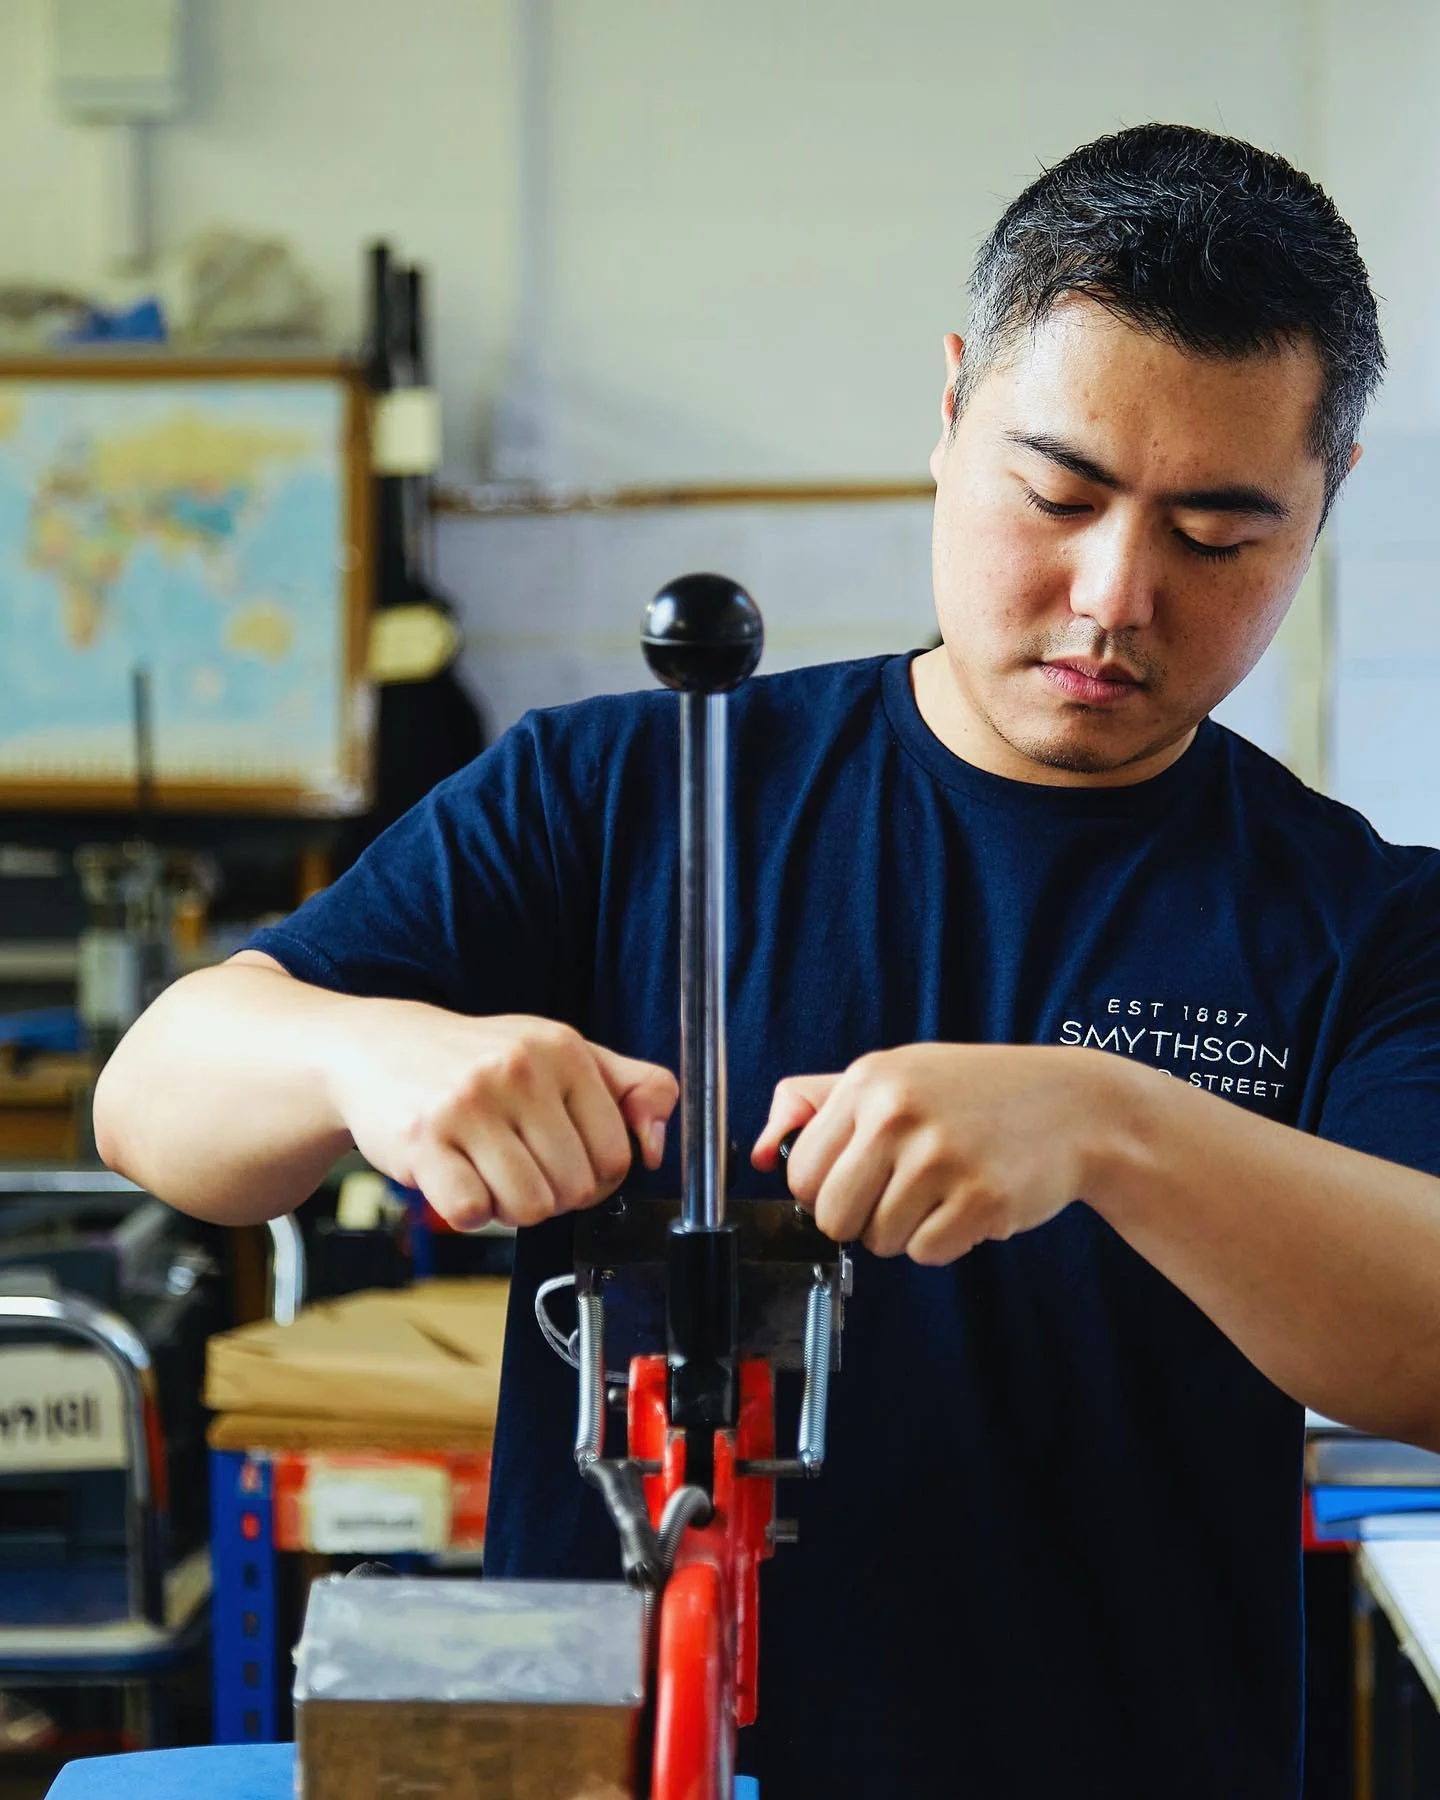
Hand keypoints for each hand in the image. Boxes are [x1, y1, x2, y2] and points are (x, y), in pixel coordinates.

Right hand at [327, 1003, 676, 1230]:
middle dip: (552, 1193)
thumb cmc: (478, 1059)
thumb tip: (657, 1146)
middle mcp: (519, 1070)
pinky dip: (468, 1210)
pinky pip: (473, 1213)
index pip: (616, 1155)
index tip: (568, 1163)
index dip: (597, 1177)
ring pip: (530, 1208)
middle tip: (520, 1165)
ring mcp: (469, 1104)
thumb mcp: (561, 1052)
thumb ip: (631, 1088)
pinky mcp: (424, 1140)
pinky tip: (455, 1176)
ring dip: (510, 1206)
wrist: (376, 1048)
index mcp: (562, 1049)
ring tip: (487, 1169)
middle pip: (575, 1188)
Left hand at [752, 1044, 1109, 1263]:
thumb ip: (818, 1103)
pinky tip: (971, 1204)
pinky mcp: (980, 1200)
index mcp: (869, 1082)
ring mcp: (941, 1158)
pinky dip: (946, 1242)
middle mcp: (898, 1115)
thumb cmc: (977, 1094)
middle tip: (900, 1194)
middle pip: (832, 1217)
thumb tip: (755, 1153)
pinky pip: (927, 1254)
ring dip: (907, 1231)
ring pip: (879, 1242)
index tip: (858, 1180)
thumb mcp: (896, 1074)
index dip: (825, 1189)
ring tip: (944, 1191)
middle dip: (860, 1220)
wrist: (1076, 1108)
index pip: (800, 1172)